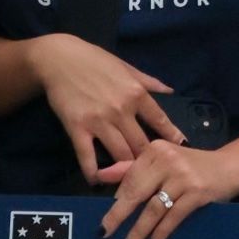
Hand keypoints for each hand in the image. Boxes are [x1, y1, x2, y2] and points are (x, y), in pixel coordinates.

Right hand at [32, 33, 182, 179]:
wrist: (58, 58)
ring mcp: (99, 121)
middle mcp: (121, 110)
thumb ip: (148, 82)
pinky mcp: (77, 128)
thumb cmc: (93, 60)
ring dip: (125, 169)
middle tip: (152, 173)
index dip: (171, 137)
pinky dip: (93, 172)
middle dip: (148, 160)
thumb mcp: (125, 67)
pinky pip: (87, 156)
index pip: (160, 120)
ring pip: (120, 154)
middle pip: (141, 145)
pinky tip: (97, 180)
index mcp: (136, 94)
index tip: (179, 150)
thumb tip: (170, 91)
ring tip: (129, 180)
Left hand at [95, 136, 238, 238]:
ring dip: (139, 230)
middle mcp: (167, 160)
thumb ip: (132, 168)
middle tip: (104, 233)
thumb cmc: (193, 165)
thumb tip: (100, 176)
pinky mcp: (197, 192)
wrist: (232, 166)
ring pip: (154, 208)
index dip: (117, 201)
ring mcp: (183, 176)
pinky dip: (162, 231)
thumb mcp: (163, 161)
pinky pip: (173, 216)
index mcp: (155, 150)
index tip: (107, 219)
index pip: (129, 178)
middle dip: (118, 216)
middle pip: (136, 193)